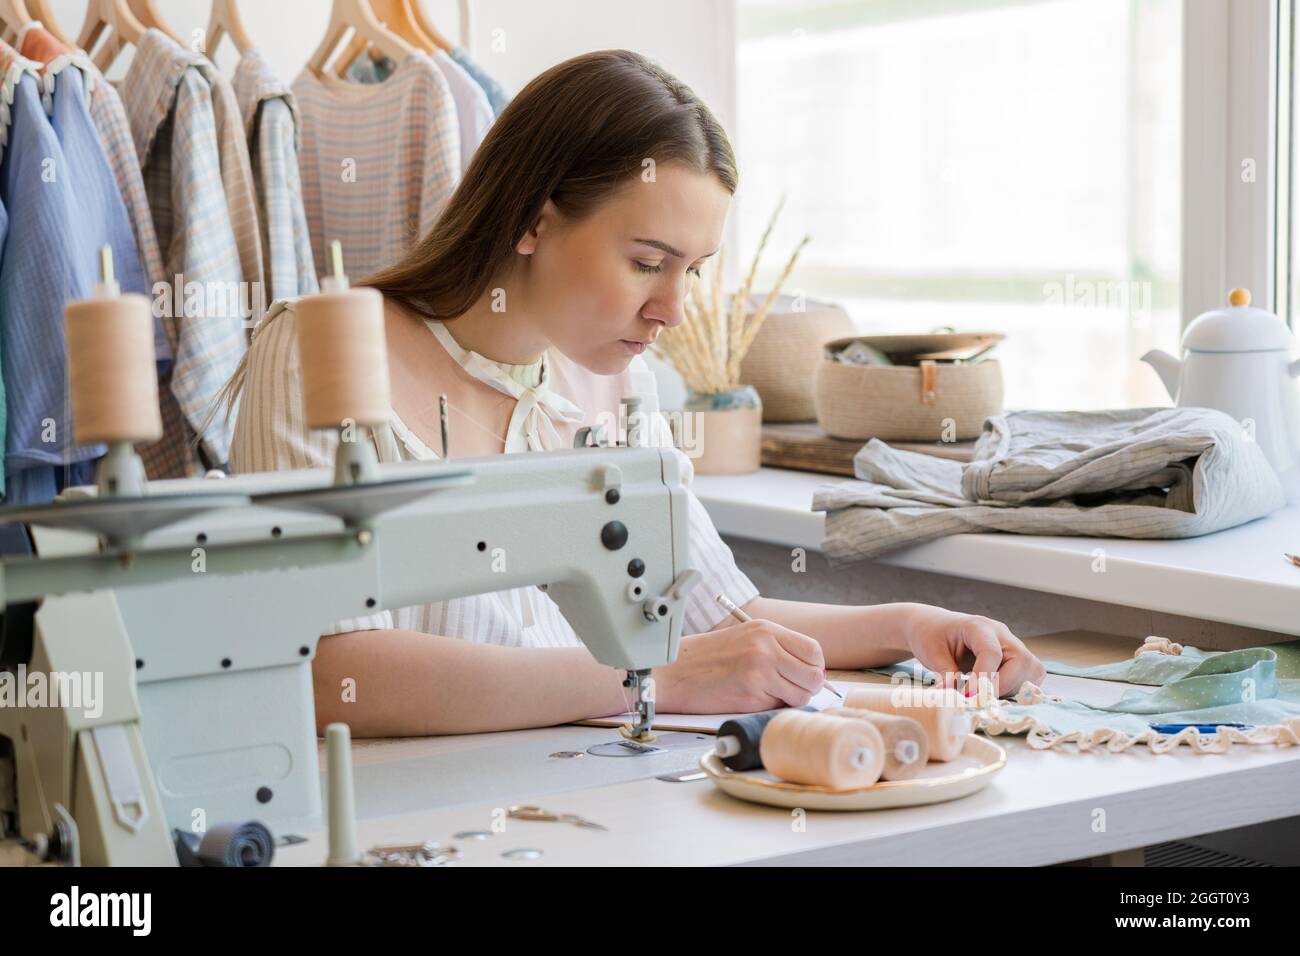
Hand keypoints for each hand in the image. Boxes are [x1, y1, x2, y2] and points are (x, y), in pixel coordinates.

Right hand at [654, 619, 825, 713]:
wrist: (674, 672)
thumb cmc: (707, 659)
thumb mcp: (745, 639)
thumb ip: (777, 649)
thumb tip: (811, 673)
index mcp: (766, 630)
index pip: (814, 651)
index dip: (814, 668)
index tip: (804, 677)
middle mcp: (766, 647)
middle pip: (814, 676)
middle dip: (807, 688)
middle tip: (788, 691)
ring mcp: (759, 670)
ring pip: (801, 696)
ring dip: (790, 701)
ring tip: (767, 695)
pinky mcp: (751, 693)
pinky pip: (779, 707)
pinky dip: (770, 708)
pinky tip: (751, 699)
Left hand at [904, 608, 1044, 698]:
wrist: (934, 627)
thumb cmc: (932, 636)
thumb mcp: (932, 654)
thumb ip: (946, 674)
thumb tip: (955, 697)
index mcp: (978, 626)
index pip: (991, 652)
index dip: (984, 678)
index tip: (969, 696)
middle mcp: (1001, 633)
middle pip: (1020, 660)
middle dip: (1003, 685)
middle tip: (979, 699)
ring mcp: (1012, 644)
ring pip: (1030, 669)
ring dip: (1011, 688)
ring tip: (984, 693)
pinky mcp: (1017, 657)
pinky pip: (1030, 675)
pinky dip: (1017, 688)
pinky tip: (994, 691)